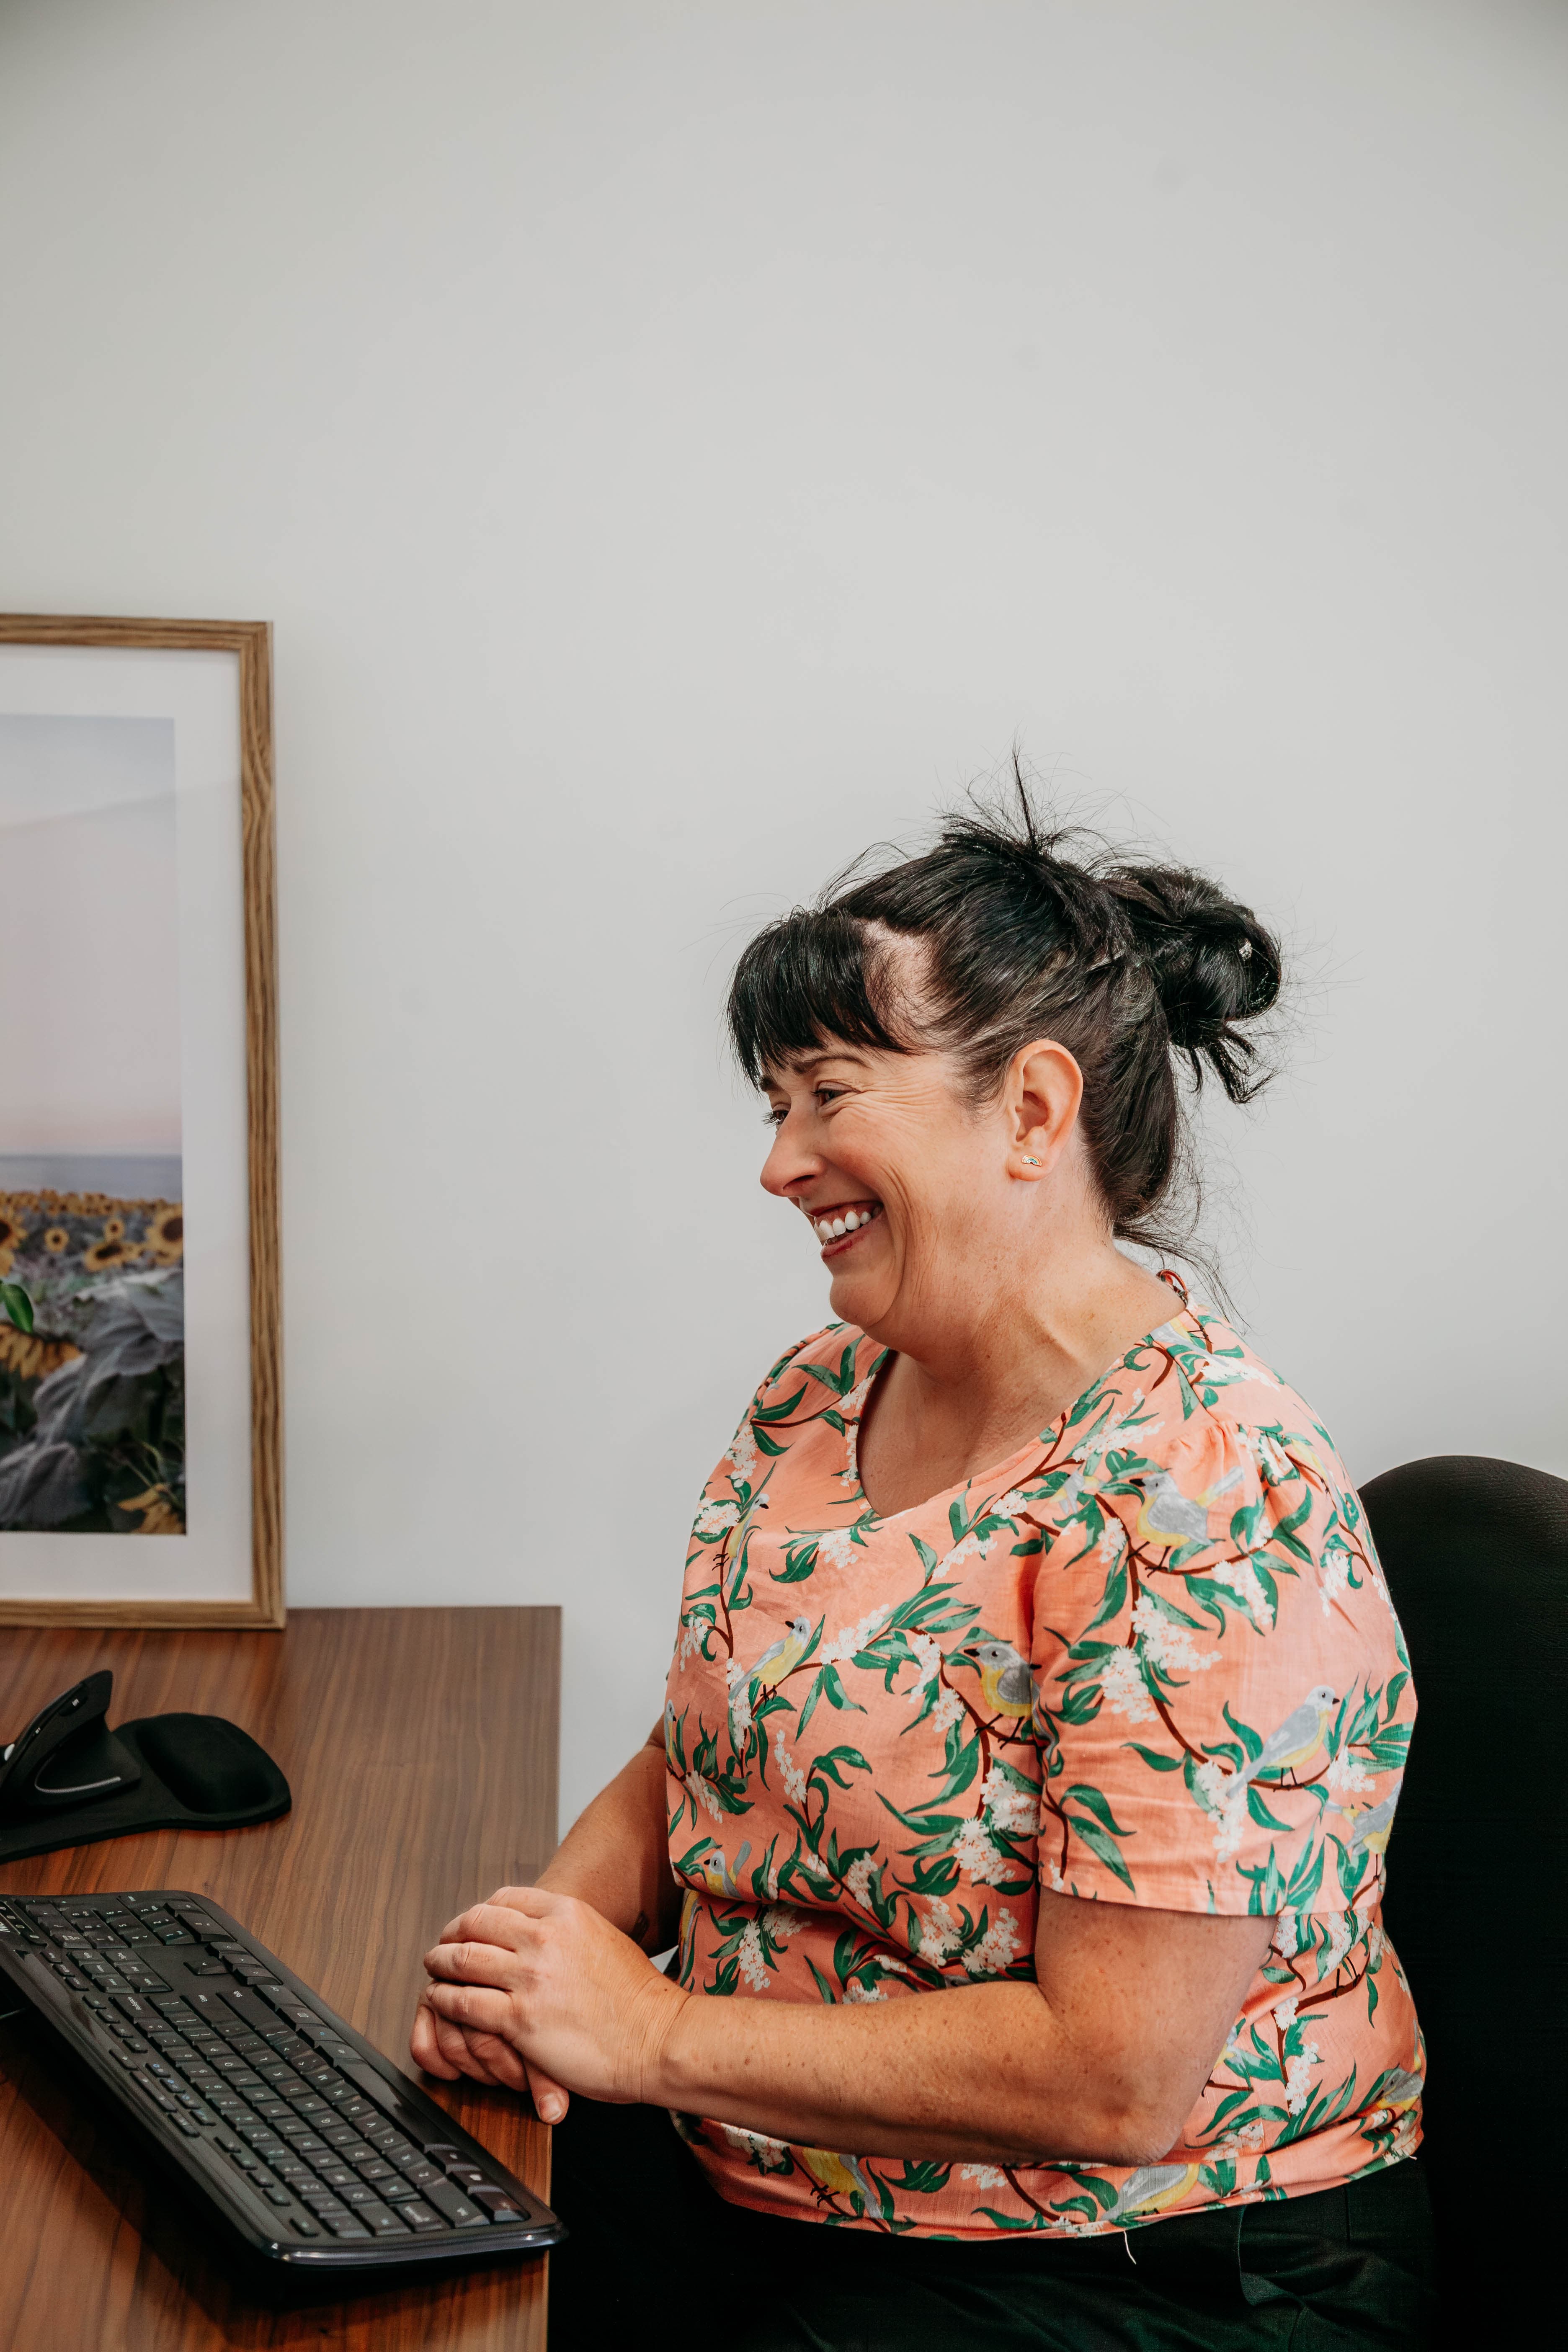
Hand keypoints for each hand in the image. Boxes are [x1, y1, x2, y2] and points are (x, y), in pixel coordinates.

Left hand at [415, 1885, 685, 2117]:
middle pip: (475, 1923)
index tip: (467, 1926)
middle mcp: (544, 1936)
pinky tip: (441, 2002)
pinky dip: (445, 1999)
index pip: (502, 1899)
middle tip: (441, 1948)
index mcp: (566, 1912)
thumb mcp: (603, 1939)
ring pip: (462, 1960)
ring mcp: (530, 1977)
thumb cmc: (638, 1998)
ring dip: (440, 1965)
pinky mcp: (520, 2018)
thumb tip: (541, 1933)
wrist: (659, 2038)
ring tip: (434, 1973)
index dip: (477, 1914)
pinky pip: (463, 2002)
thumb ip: (568, 1932)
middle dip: (451, 1935)